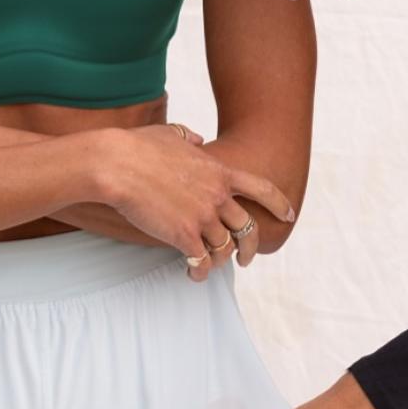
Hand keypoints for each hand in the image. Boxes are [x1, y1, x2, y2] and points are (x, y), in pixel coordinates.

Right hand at [98, 125, 295, 281]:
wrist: (118, 164)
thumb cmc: (139, 146)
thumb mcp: (173, 134)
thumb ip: (190, 139)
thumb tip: (197, 140)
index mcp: (220, 172)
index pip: (263, 189)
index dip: (279, 204)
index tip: (289, 215)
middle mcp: (217, 196)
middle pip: (248, 229)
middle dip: (251, 247)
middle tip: (247, 258)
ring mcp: (202, 217)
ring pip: (224, 248)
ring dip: (219, 260)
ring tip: (208, 266)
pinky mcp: (183, 236)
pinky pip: (202, 262)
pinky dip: (200, 272)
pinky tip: (192, 274)